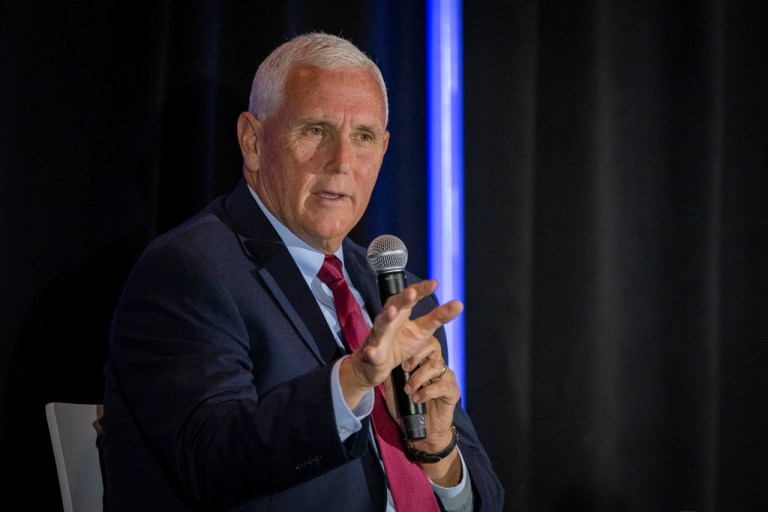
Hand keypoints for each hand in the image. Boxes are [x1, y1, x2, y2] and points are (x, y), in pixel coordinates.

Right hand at [339, 279, 461, 408]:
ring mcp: (379, 336)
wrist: (378, 365)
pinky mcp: (372, 353)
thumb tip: (459, 304)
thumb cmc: (401, 343)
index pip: (411, 297)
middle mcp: (389, 320)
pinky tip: (371, 352)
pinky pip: (371, 353)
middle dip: (402, 299)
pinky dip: (370, 352)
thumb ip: (439, 317)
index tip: (434, 283)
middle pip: (394, 305)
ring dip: (385, 318)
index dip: (421, 290)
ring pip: (380, 325)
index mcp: (402, 313)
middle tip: (412, 293)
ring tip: (392, 312)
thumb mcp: (423, 330)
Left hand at [393, 336, 463, 486]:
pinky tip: (418, 399)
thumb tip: (378, 357)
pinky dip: (427, 391)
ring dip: (419, 378)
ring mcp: (447, 378)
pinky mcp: (453, 392)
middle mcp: (437, 366)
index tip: (401, 360)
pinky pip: (443, 385)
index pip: (425, 342)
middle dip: (417, 357)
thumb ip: (390, 373)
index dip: (414, 346)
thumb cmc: (406, 409)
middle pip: (434, 348)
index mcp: (424, 362)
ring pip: (436, 366)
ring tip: (408, 390)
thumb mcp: (393, 388)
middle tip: (405, 369)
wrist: (420, 433)